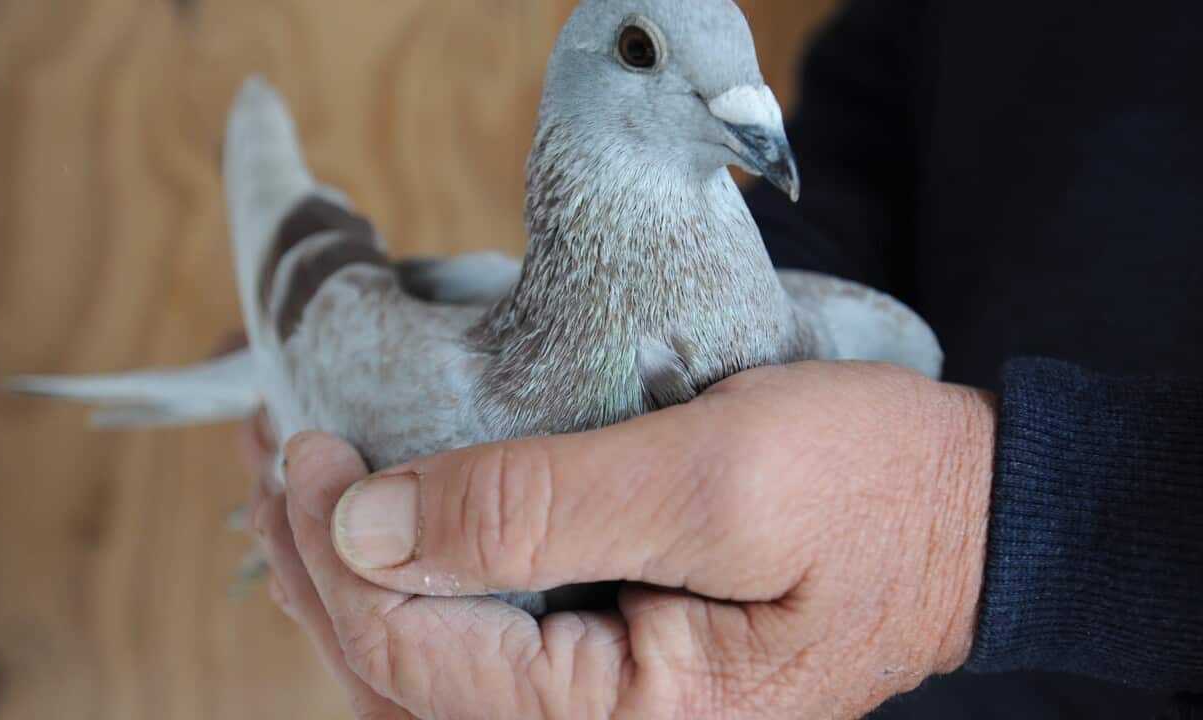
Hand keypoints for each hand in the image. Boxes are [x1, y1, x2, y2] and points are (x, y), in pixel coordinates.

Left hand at [252, 361, 996, 718]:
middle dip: (317, 568)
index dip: (338, 552)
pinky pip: (479, 649)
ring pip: (428, 667)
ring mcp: (605, 710)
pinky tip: (383, 529)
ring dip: (351, 575)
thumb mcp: (713, 478)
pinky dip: (417, 585)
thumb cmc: (869, 489)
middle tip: (270, 461)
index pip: (416, 656)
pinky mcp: (611, 668)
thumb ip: (540, 509)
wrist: (966, 516)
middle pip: (401, 676)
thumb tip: (370, 528)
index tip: (305, 449)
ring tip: (297, 488)